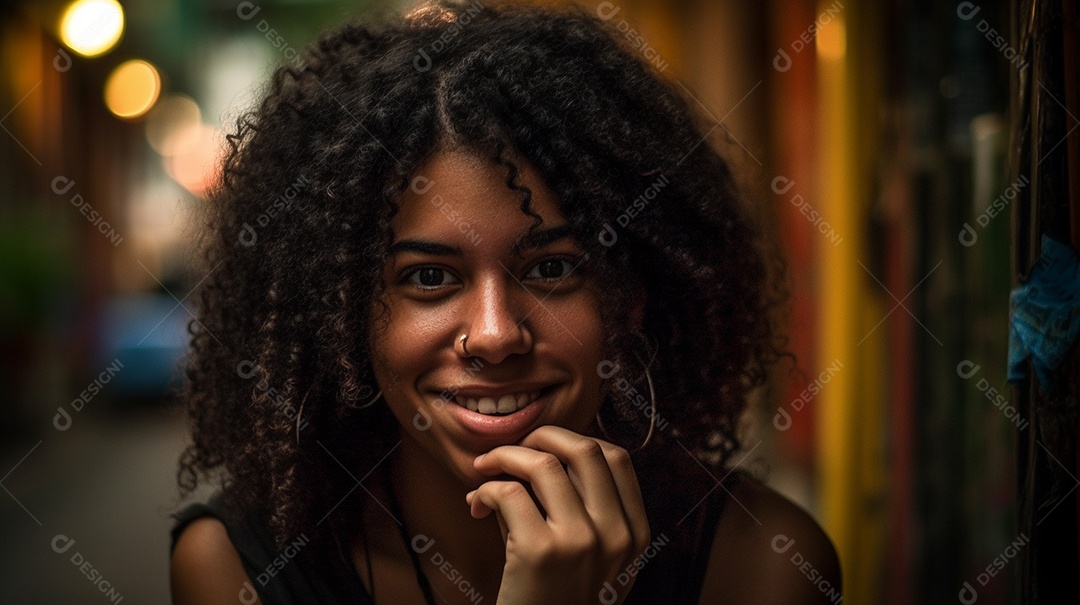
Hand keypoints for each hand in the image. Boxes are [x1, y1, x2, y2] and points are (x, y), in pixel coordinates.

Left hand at [466, 425, 650, 604]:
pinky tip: (476, 506)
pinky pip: (508, 492)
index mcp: (633, 535)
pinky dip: (485, 489)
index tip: (546, 448)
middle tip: (513, 450)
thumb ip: (587, 516)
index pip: (617, 459)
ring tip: (485, 472)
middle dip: (543, 435)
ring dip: (505, 457)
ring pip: (543, 463)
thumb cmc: (558, 604)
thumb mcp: (597, 565)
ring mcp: (580, 542)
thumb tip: (543, 457)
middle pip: (585, 449)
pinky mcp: (539, 553)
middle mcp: (614, 535)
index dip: (577, 441)